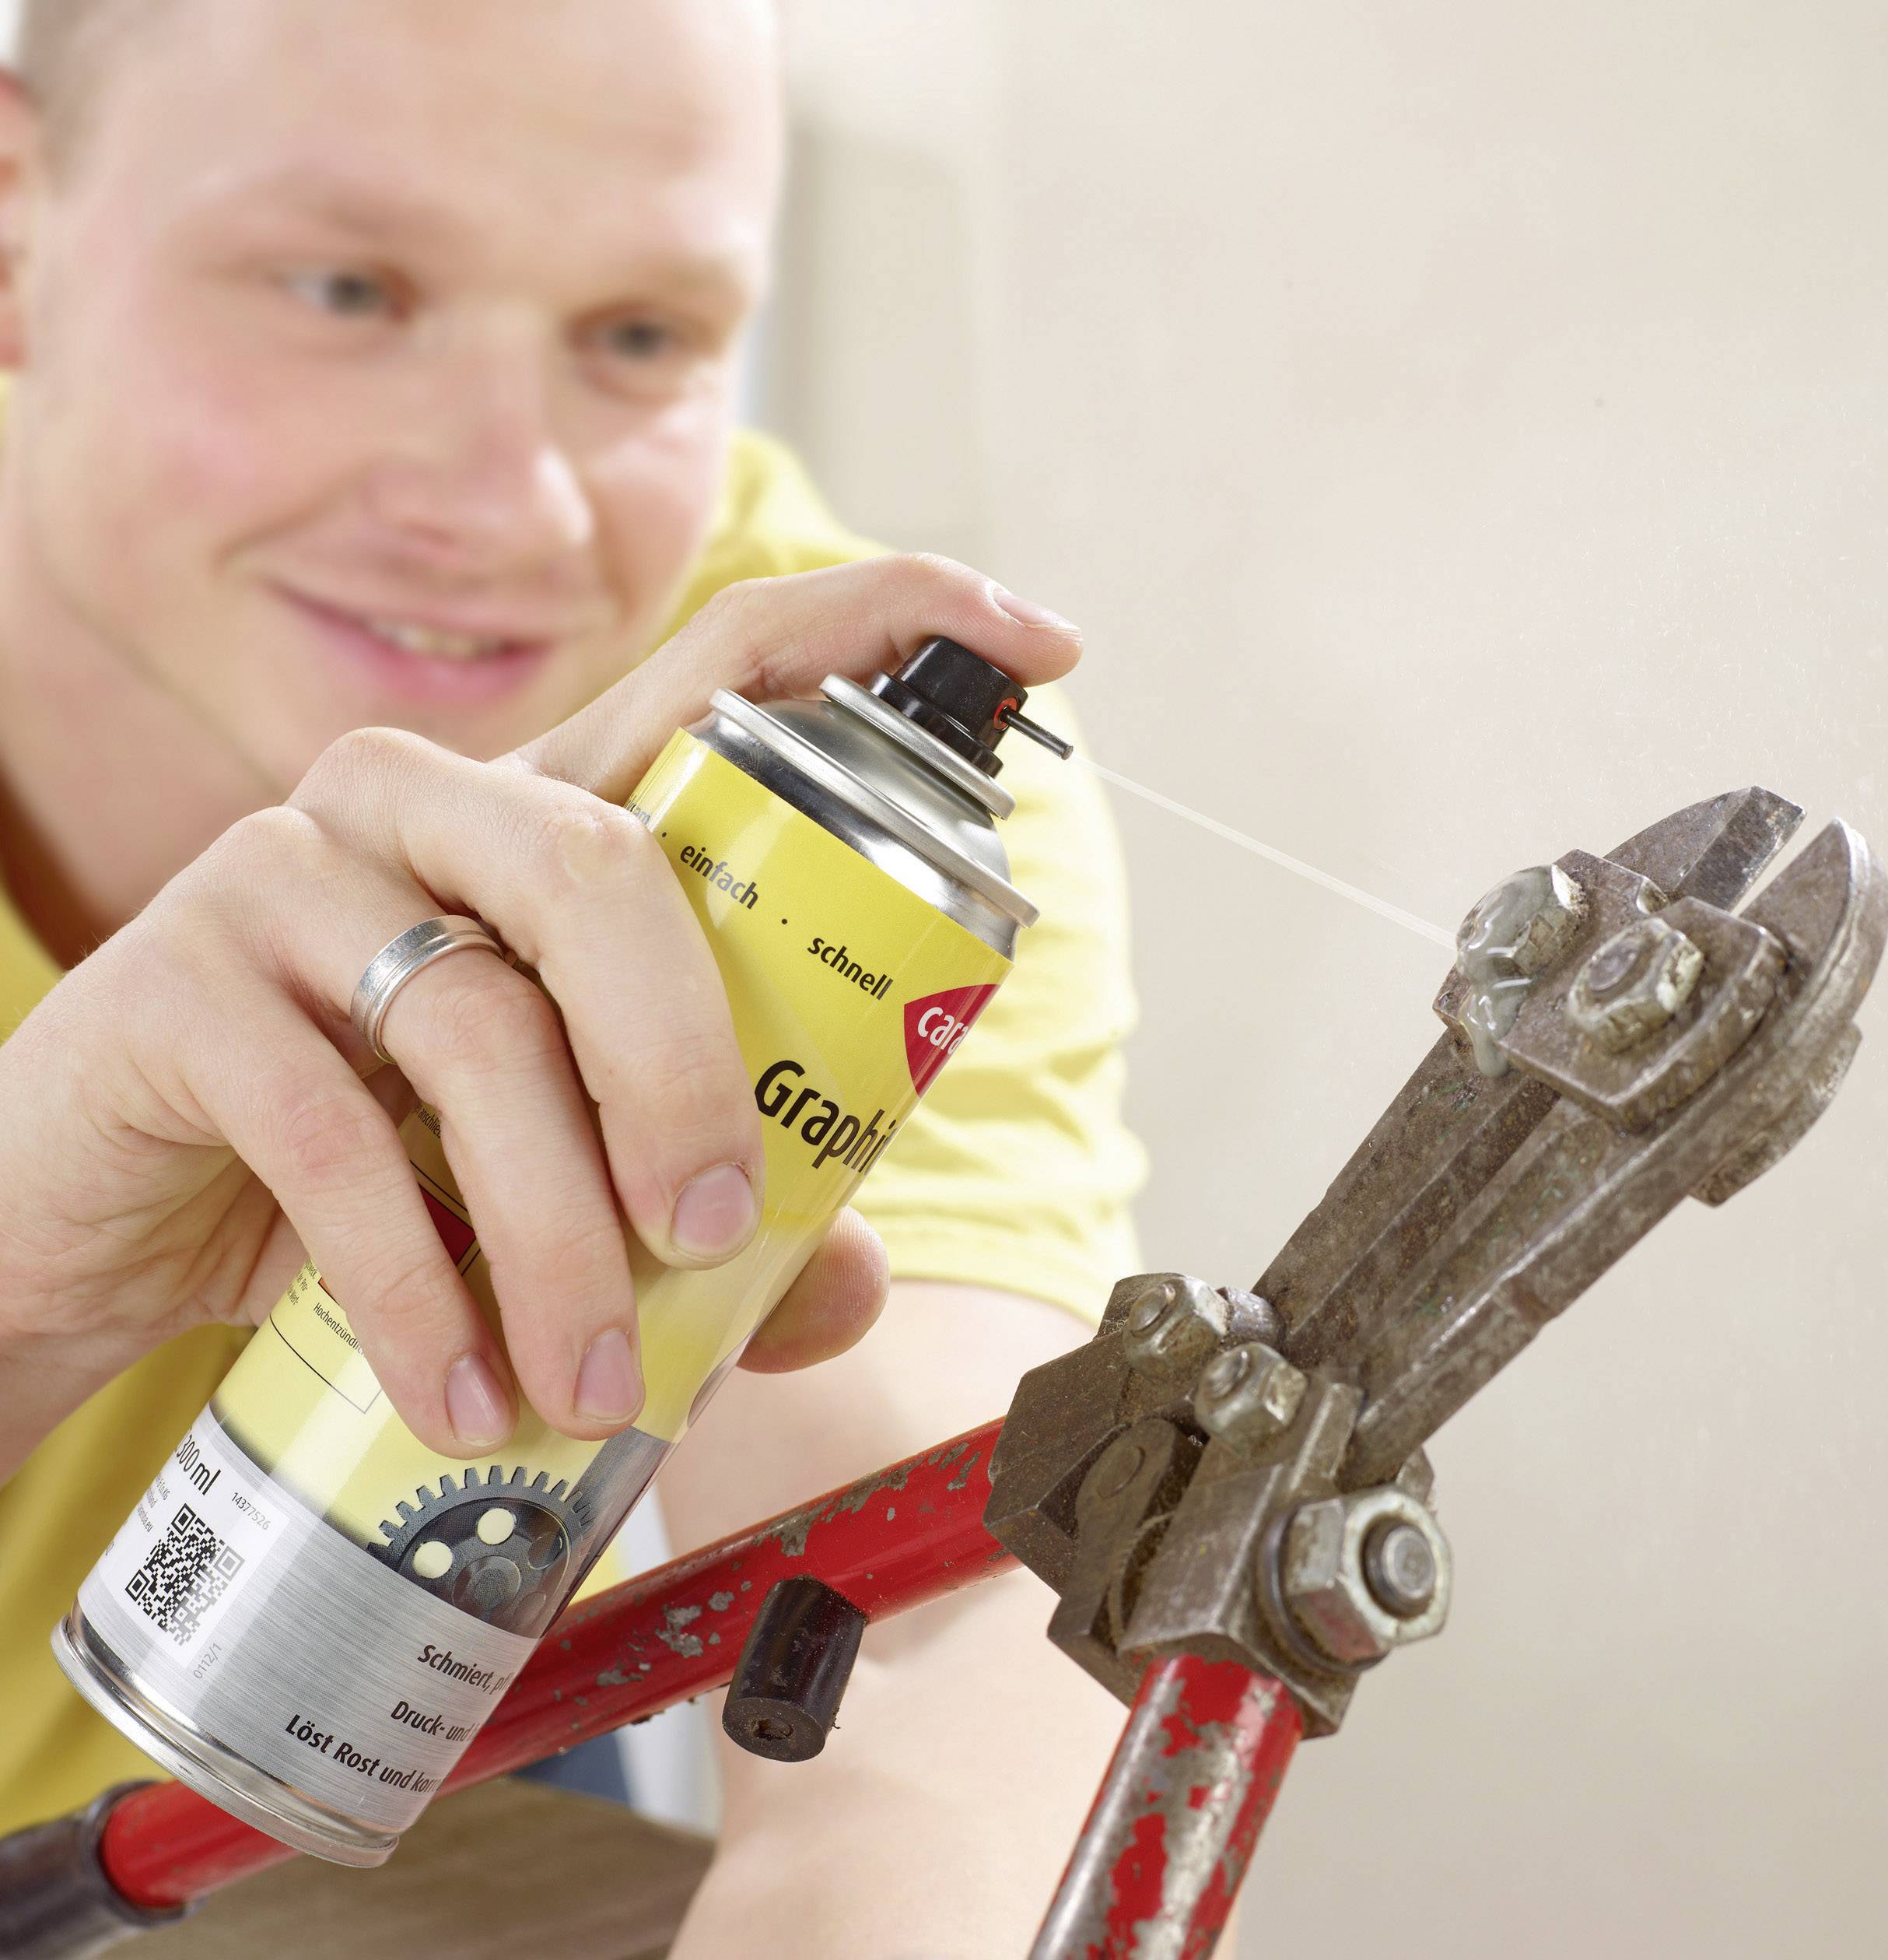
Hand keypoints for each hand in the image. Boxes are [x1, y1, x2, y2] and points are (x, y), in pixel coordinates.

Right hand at [0, 557, 1078, 1473]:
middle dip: (694, 1076)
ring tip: (585, 1379)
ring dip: (560, 1231)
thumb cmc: (367, 1173)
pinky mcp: (176, 987)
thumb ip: (711, 1221)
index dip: (884, 628)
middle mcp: (428, 810)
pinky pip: (333, 1134)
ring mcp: (290, 876)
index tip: (1042, 642)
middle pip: (611, 869)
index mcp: (551, 825)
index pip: (726, 665)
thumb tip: (848, 1277)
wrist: (107, 1225)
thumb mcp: (552, 1182)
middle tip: (718, 1239)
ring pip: (483, 1025)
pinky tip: (457, 1392)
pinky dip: (417, 1285)